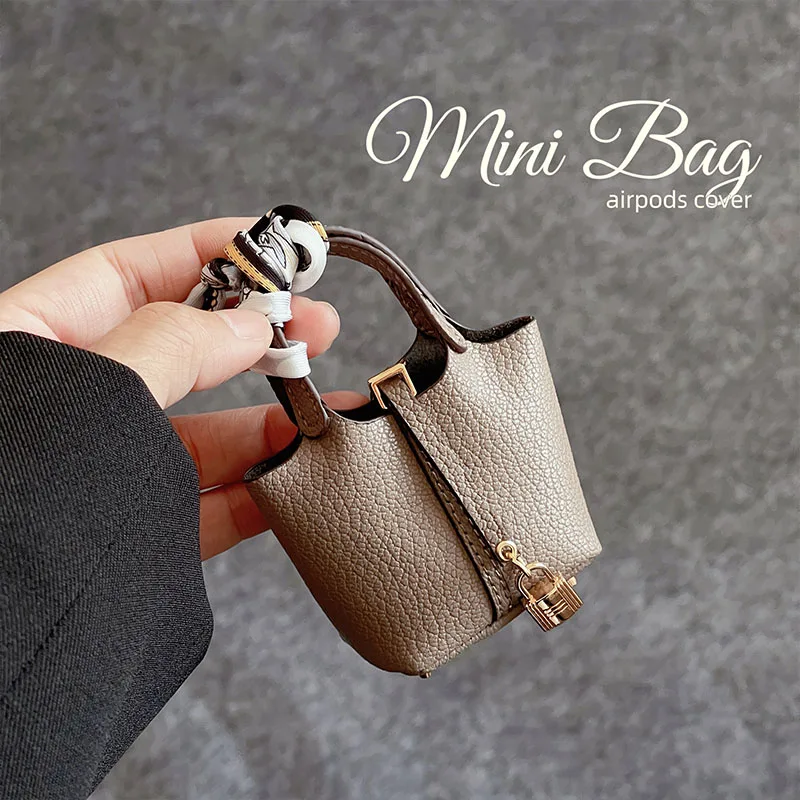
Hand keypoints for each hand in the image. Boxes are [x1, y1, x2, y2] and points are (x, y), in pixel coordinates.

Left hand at [0, 218, 363, 558]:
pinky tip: (298, 473)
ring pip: (204, 431)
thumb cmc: (10, 508)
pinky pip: (210, 501)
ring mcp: (108, 472)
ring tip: (326, 407)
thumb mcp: (93, 392)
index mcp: (29, 348)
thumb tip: (248, 325)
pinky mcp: (138, 533)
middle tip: (318, 326)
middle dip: (255, 335)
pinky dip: (261, 486)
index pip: (126, 274)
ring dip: (272, 417)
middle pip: (180, 349)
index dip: (205, 251)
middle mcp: (71, 406)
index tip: (272, 246)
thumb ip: (174, 347)